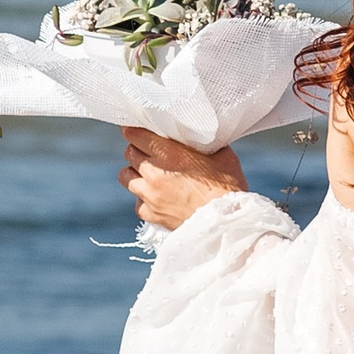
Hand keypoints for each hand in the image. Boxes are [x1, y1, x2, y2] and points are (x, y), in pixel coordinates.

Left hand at [120, 126, 247, 230]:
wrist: (225, 224)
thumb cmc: (228, 188)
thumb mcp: (222, 156)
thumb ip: (205, 144)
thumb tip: (201, 136)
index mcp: (169, 154)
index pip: (134, 135)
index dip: (133, 130)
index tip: (136, 129)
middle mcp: (153, 173)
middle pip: (129, 153)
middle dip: (137, 149)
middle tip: (148, 151)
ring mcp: (150, 196)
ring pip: (125, 176)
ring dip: (134, 172)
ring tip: (147, 173)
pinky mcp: (151, 215)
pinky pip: (137, 201)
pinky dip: (143, 198)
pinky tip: (156, 196)